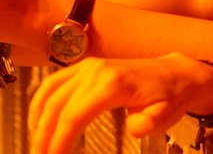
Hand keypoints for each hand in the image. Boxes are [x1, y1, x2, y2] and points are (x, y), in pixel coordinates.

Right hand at [29, 54, 212, 153]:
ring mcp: (89, 66)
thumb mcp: (165, 113)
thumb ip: (149, 122)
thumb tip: (135, 127)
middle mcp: (96, 71)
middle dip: (43, 136)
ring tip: (37, 145)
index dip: (58, 142)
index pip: (73, 116)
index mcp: (112, 84)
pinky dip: (41, 102)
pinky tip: (38, 121)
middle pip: (56, 106)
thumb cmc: (168, 97)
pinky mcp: (87, 66)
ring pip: (50, 93)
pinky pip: (55, 82)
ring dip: (37, 120)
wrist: (175, 74)